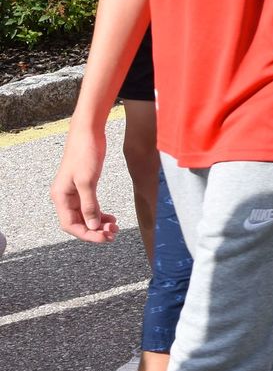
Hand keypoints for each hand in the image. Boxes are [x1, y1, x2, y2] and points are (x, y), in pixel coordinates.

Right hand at [51, 128, 115, 242]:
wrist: (88, 132)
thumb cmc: (85, 153)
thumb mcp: (87, 181)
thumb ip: (89, 205)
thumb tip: (92, 226)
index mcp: (60, 197)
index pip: (70, 225)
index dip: (87, 234)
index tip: (104, 238)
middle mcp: (65, 197)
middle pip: (78, 223)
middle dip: (95, 230)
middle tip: (113, 234)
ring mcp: (74, 192)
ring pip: (85, 216)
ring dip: (98, 224)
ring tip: (114, 228)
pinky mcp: (84, 186)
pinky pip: (90, 206)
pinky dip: (100, 213)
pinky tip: (111, 218)